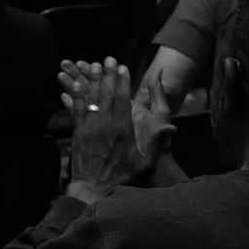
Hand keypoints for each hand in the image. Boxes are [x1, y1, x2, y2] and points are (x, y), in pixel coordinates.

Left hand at [66, 60, 170, 196]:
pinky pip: (77, 110)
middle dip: (107, 75)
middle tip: (108, 59)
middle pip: (106, 94)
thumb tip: (172, 128)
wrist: (93, 190)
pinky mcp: (78, 134)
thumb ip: (156, 143)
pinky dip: (77, 96)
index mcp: (122, 131)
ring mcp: (90, 128)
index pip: (122, 100)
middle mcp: (105, 126)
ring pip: (91, 99)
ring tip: (92, 64)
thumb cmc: (123, 178)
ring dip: (91, 80)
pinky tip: (76, 84)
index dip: (122, 82)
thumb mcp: (144, 163)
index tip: (123, 67)